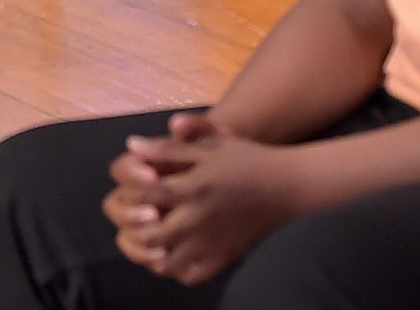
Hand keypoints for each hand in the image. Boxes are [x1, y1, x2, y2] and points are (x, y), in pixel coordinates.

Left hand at [104, 114, 300, 284]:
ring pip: (167, 261)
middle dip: (136, 227)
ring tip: (150, 239)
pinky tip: (174, 254)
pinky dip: (176, 269)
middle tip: (137, 219)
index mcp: (192, 187)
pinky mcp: (224, 257)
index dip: (131, 194)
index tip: (132, 191)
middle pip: (150, 233)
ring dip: (151, 252)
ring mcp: (211, 242)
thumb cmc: (246, 159)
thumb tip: (132, 145)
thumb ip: (168, 147)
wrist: (288, 185)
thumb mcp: (209, 144)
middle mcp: (199, 218)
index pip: (144, 196)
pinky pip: (192, 275)